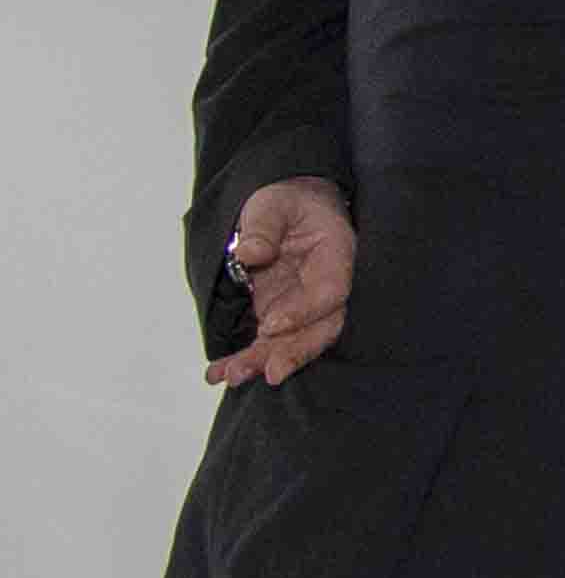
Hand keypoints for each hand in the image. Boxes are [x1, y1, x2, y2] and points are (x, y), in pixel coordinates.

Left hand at [207, 176, 355, 387]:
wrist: (287, 206)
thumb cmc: (286, 201)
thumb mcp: (273, 203)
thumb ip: (263, 227)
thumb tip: (250, 253)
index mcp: (334, 256)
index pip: (328, 292)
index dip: (303, 312)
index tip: (270, 324)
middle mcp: (324, 287)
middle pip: (318, 328)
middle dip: (291, 353)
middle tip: (266, 373)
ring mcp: (301, 304)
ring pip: (292, 342)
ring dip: (263, 362)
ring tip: (231, 377)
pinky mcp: (279, 314)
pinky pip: (267, 342)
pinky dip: (244, 358)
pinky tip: (217, 374)